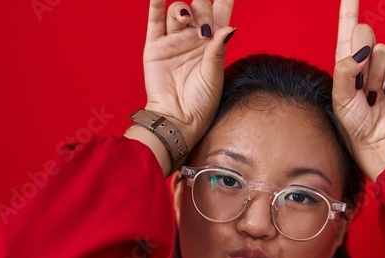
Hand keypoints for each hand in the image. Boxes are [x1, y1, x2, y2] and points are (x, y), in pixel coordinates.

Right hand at [140, 0, 236, 147]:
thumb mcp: (214, 75)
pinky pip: (155, 20)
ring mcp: (174, 41)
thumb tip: (229, 28)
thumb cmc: (201, 103)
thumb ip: (218, 50)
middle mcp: (193, 38)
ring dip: (184, 10)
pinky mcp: (155, 47)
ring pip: (178, 11)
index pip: (220, 12)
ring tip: (187, 19)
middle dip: (203, 9)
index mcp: (212, 44)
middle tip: (204, 27)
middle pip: (199, 8)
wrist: (178, 119)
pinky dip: (156, 4)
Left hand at [332, 0, 384, 181]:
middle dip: (361, 56)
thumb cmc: (354, 123)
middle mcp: (365, 59)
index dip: (349, 7)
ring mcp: (384, 66)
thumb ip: (345, 69)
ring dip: (375, 76)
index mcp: (346, 61)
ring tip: (373, 96)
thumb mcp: (339, 97)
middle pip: (364, 31)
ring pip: (381, 49)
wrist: (376, 141)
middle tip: (360, 83)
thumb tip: (362, 51)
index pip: (346, 27)